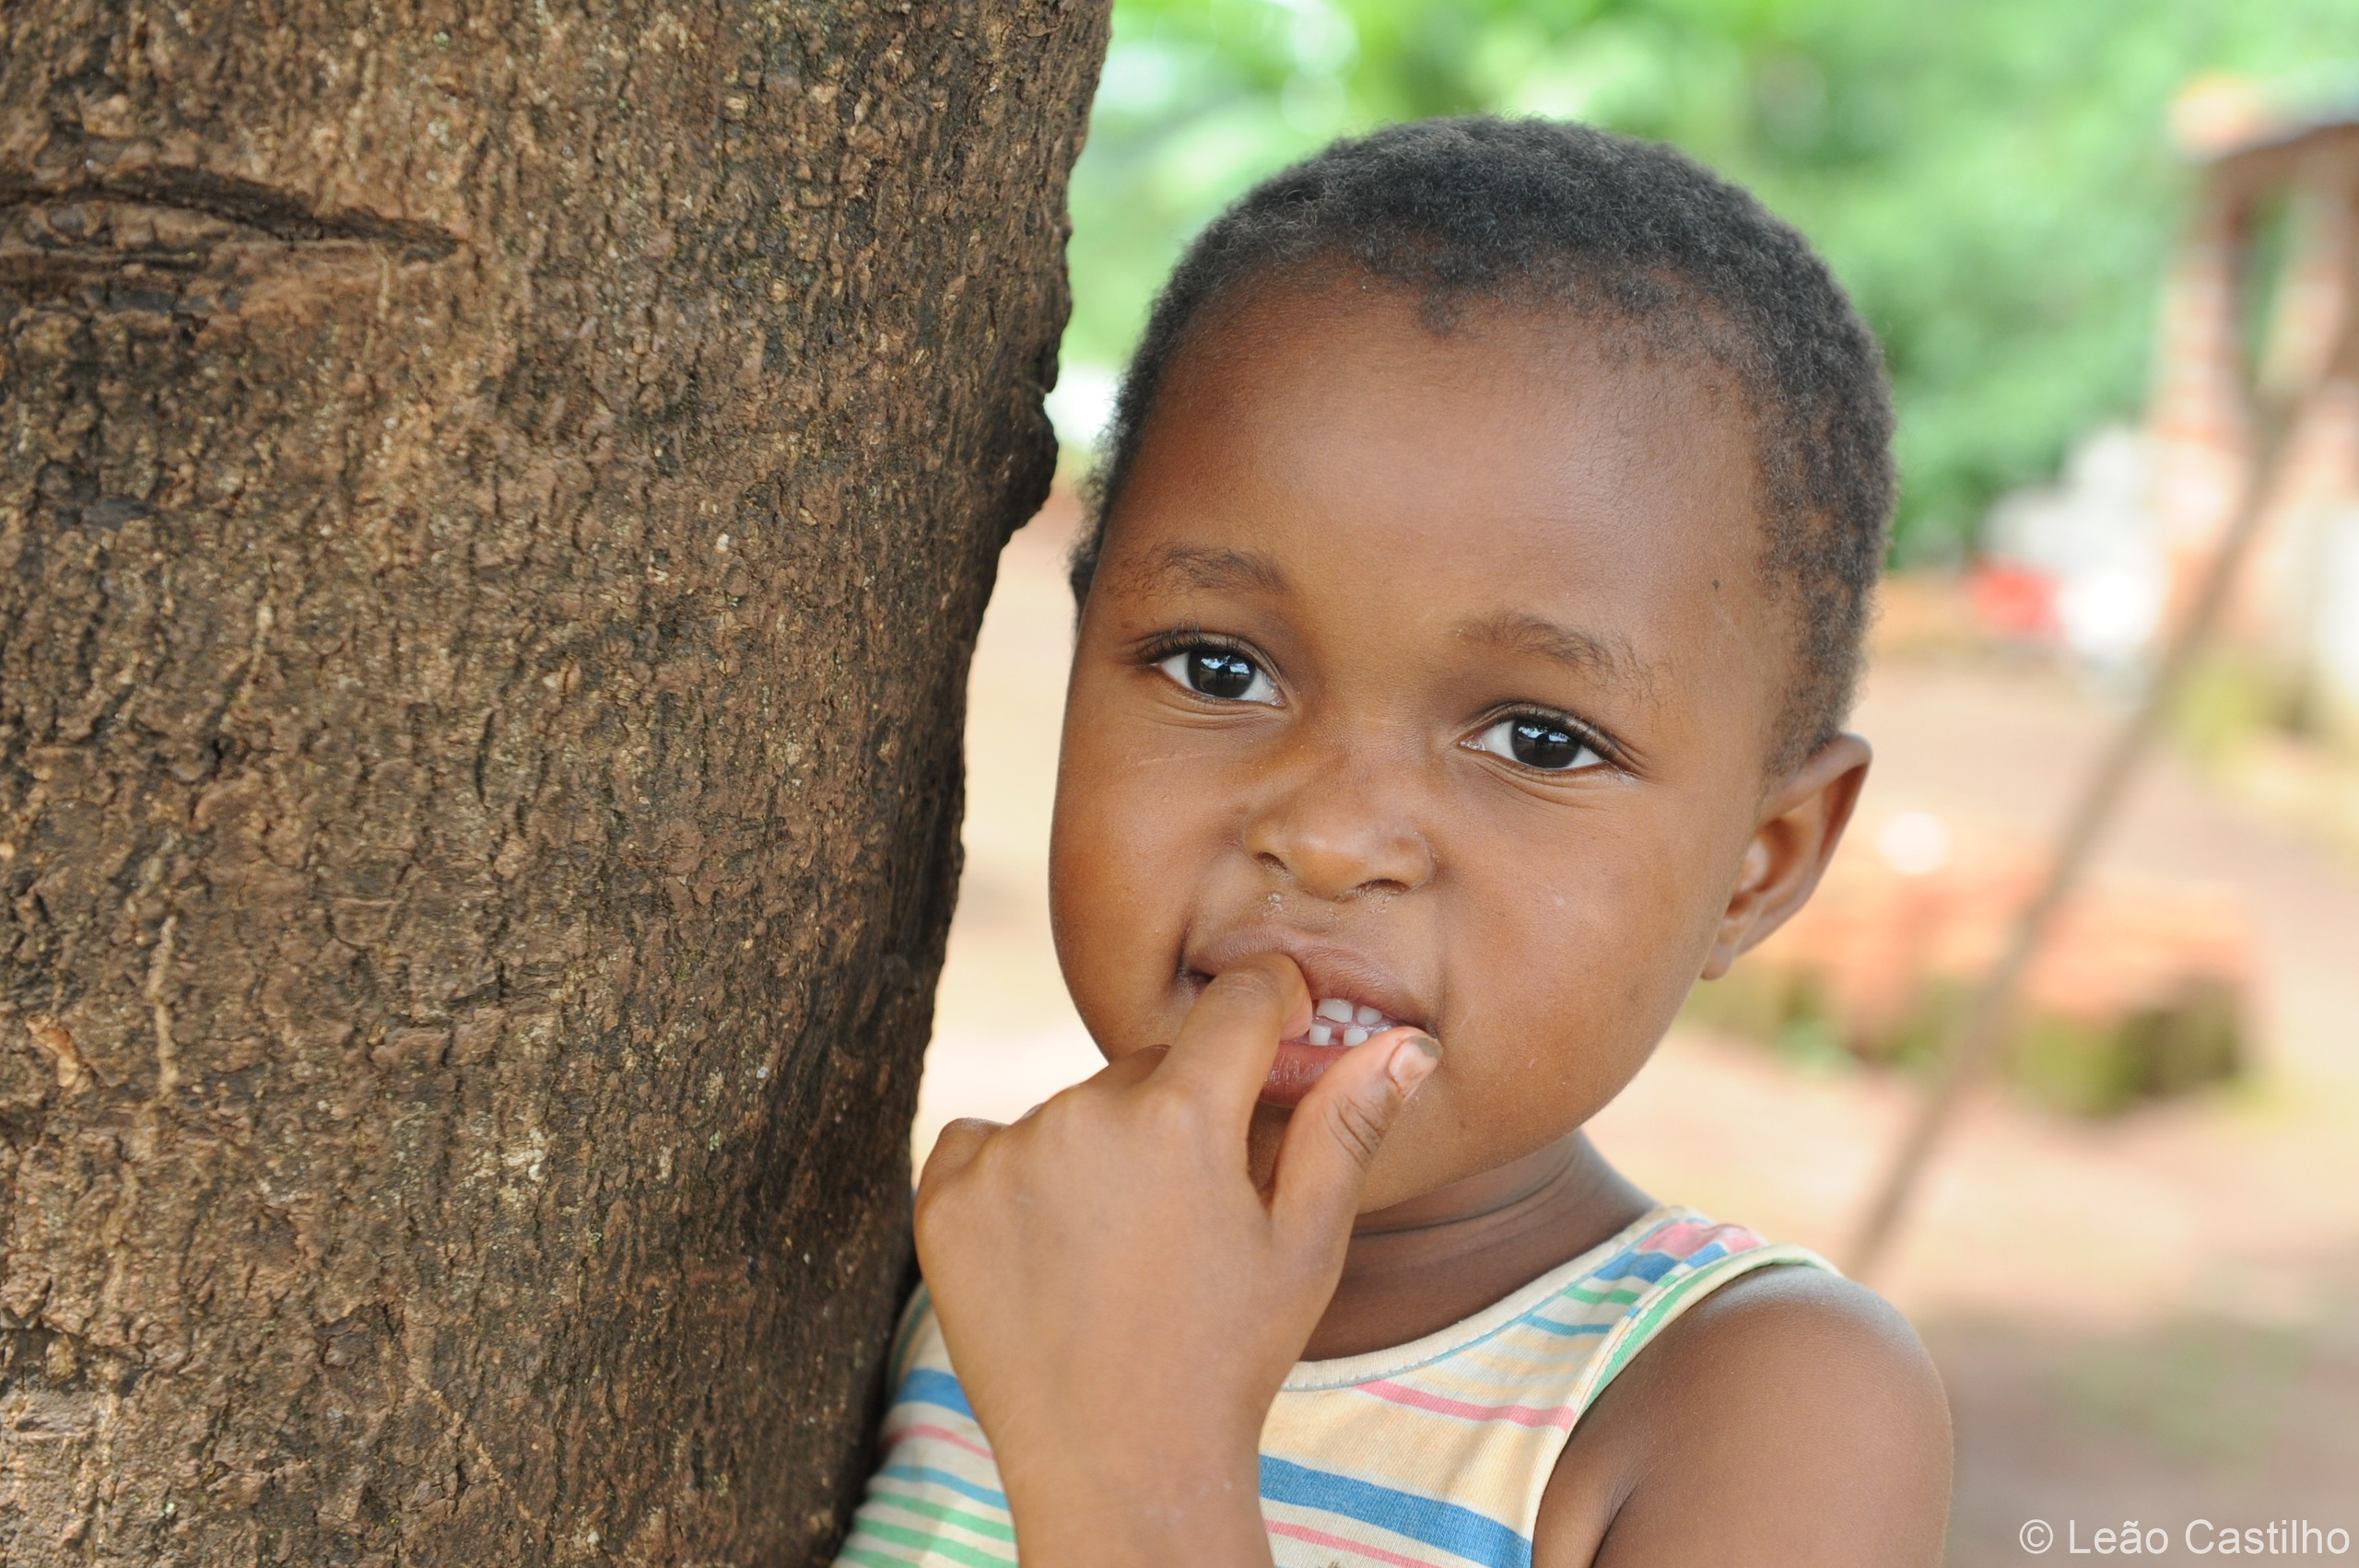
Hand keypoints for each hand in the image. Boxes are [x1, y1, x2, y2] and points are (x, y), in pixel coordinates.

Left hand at [914, 953, 1439, 1566]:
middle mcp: (1085, 1116)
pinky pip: (983, 1141)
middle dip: (1181, 1111)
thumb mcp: (1306, 1243)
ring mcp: (1005, 1157)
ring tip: (1122, 1249)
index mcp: (1184, 1118)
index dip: (1272, 1008)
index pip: (1239, 1003)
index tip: (1279, 1033)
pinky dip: (1013, 1174)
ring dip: (1100, 1148)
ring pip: (1072, 1109)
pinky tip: (1050, 1247)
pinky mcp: (945, 1200)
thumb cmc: (1228, 1358)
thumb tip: (1404, 1041)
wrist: (1119, 1469)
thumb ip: (1346, 1125)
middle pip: (1151, 1067)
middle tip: (1193, 1210)